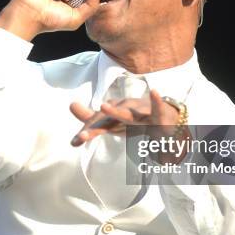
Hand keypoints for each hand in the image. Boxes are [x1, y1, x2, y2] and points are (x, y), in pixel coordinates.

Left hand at [69, 90, 189, 163]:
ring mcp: (140, 113)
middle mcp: (125, 112)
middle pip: (108, 121)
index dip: (87, 132)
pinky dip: (156, 101)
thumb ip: (92, 119)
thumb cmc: (136, 118)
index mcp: (115, 118)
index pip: (98, 125)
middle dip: (95, 126)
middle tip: (83, 134)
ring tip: (103, 105)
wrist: (164, 114)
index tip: (74, 142)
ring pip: (127, 115)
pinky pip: (157, 108)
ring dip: (116, 111)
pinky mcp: (157, 115)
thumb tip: (70, 105)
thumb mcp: (113, 122)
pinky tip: (155, 92)